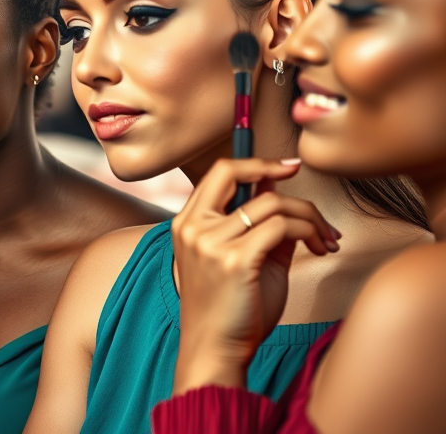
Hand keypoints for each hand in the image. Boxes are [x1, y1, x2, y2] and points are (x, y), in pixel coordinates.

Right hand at [170, 158, 340, 394]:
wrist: (216, 350)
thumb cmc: (231, 308)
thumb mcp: (241, 257)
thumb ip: (258, 223)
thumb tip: (278, 190)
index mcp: (187, 223)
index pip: (219, 173)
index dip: (255, 163)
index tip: (286, 168)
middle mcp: (193, 227)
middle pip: (236, 173)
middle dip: (274, 170)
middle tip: (302, 181)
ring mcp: (210, 243)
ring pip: (272, 204)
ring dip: (309, 216)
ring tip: (325, 239)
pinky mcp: (234, 260)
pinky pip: (283, 228)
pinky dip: (310, 232)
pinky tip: (320, 248)